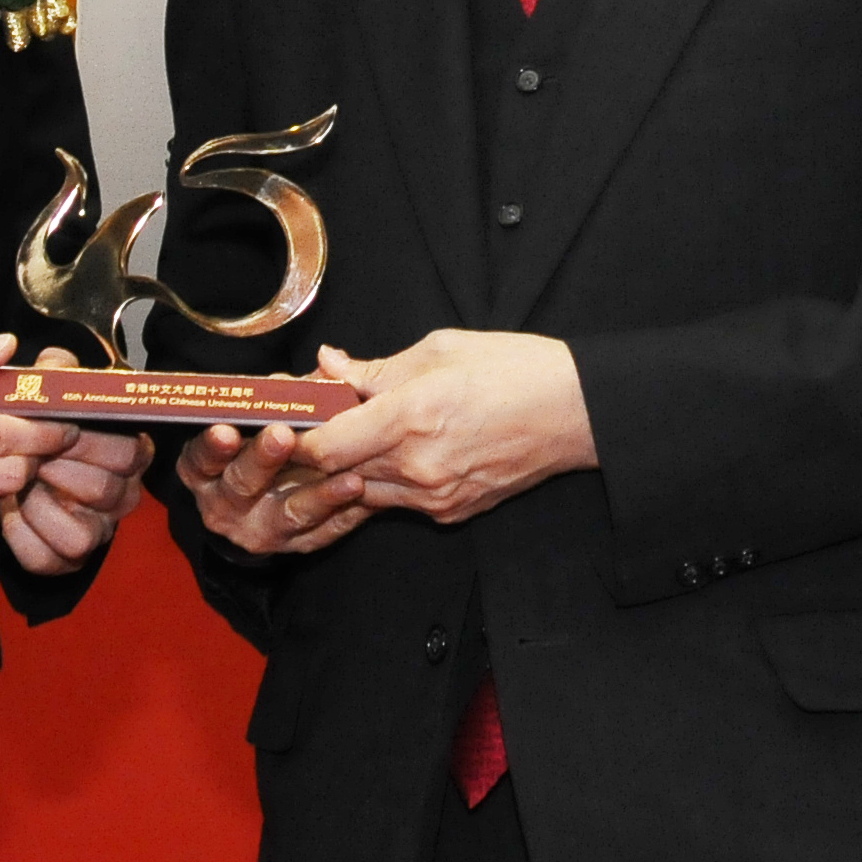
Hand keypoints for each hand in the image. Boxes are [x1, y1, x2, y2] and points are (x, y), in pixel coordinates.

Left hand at [0, 350, 151, 574]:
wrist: (13, 462)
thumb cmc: (41, 424)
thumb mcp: (49, 388)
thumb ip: (54, 371)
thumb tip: (51, 365)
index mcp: (130, 451)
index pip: (132, 451)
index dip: (94, 441)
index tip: (60, 429)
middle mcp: (121, 497)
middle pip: (105, 491)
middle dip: (62, 472)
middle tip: (32, 457)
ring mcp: (96, 532)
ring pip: (81, 536)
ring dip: (42, 509)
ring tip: (20, 486)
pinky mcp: (64, 560)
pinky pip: (46, 559)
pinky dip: (22, 537)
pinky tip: (10, 512)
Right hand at [175, 411, 372, 559]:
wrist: (263, 505)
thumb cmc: (258, 444)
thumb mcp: (257, 419)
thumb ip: (285, 393)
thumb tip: (328, 358)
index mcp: (205, 469)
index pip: (201, 458)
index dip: (212, 446)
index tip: (227, 429)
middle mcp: (224, 503)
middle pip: (241, 484)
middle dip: (262, 460)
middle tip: (283, 437)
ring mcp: (259, 529)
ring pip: (287, 514)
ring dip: (318, 495)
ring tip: (349, 479)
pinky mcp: (294, 545)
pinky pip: (321, 531)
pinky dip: (343, 513)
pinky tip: (363, 496)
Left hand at [289, 331, 593, 525]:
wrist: (576, 412)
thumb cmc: (516, 370)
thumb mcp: (440, 350)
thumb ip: (375, 368)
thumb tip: (330, 366)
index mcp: (410, 416)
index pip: (324, 445)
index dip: (296, 435)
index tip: (284, 419)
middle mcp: (417, 466)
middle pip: (334, 474)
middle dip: (312, 452)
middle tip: (299, 430)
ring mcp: (434, 496)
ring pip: (361, 492)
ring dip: (345, 470)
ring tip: (343, 439)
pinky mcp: (451, 511)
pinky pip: (397, 501)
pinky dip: (383, 481)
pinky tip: (388, 455)